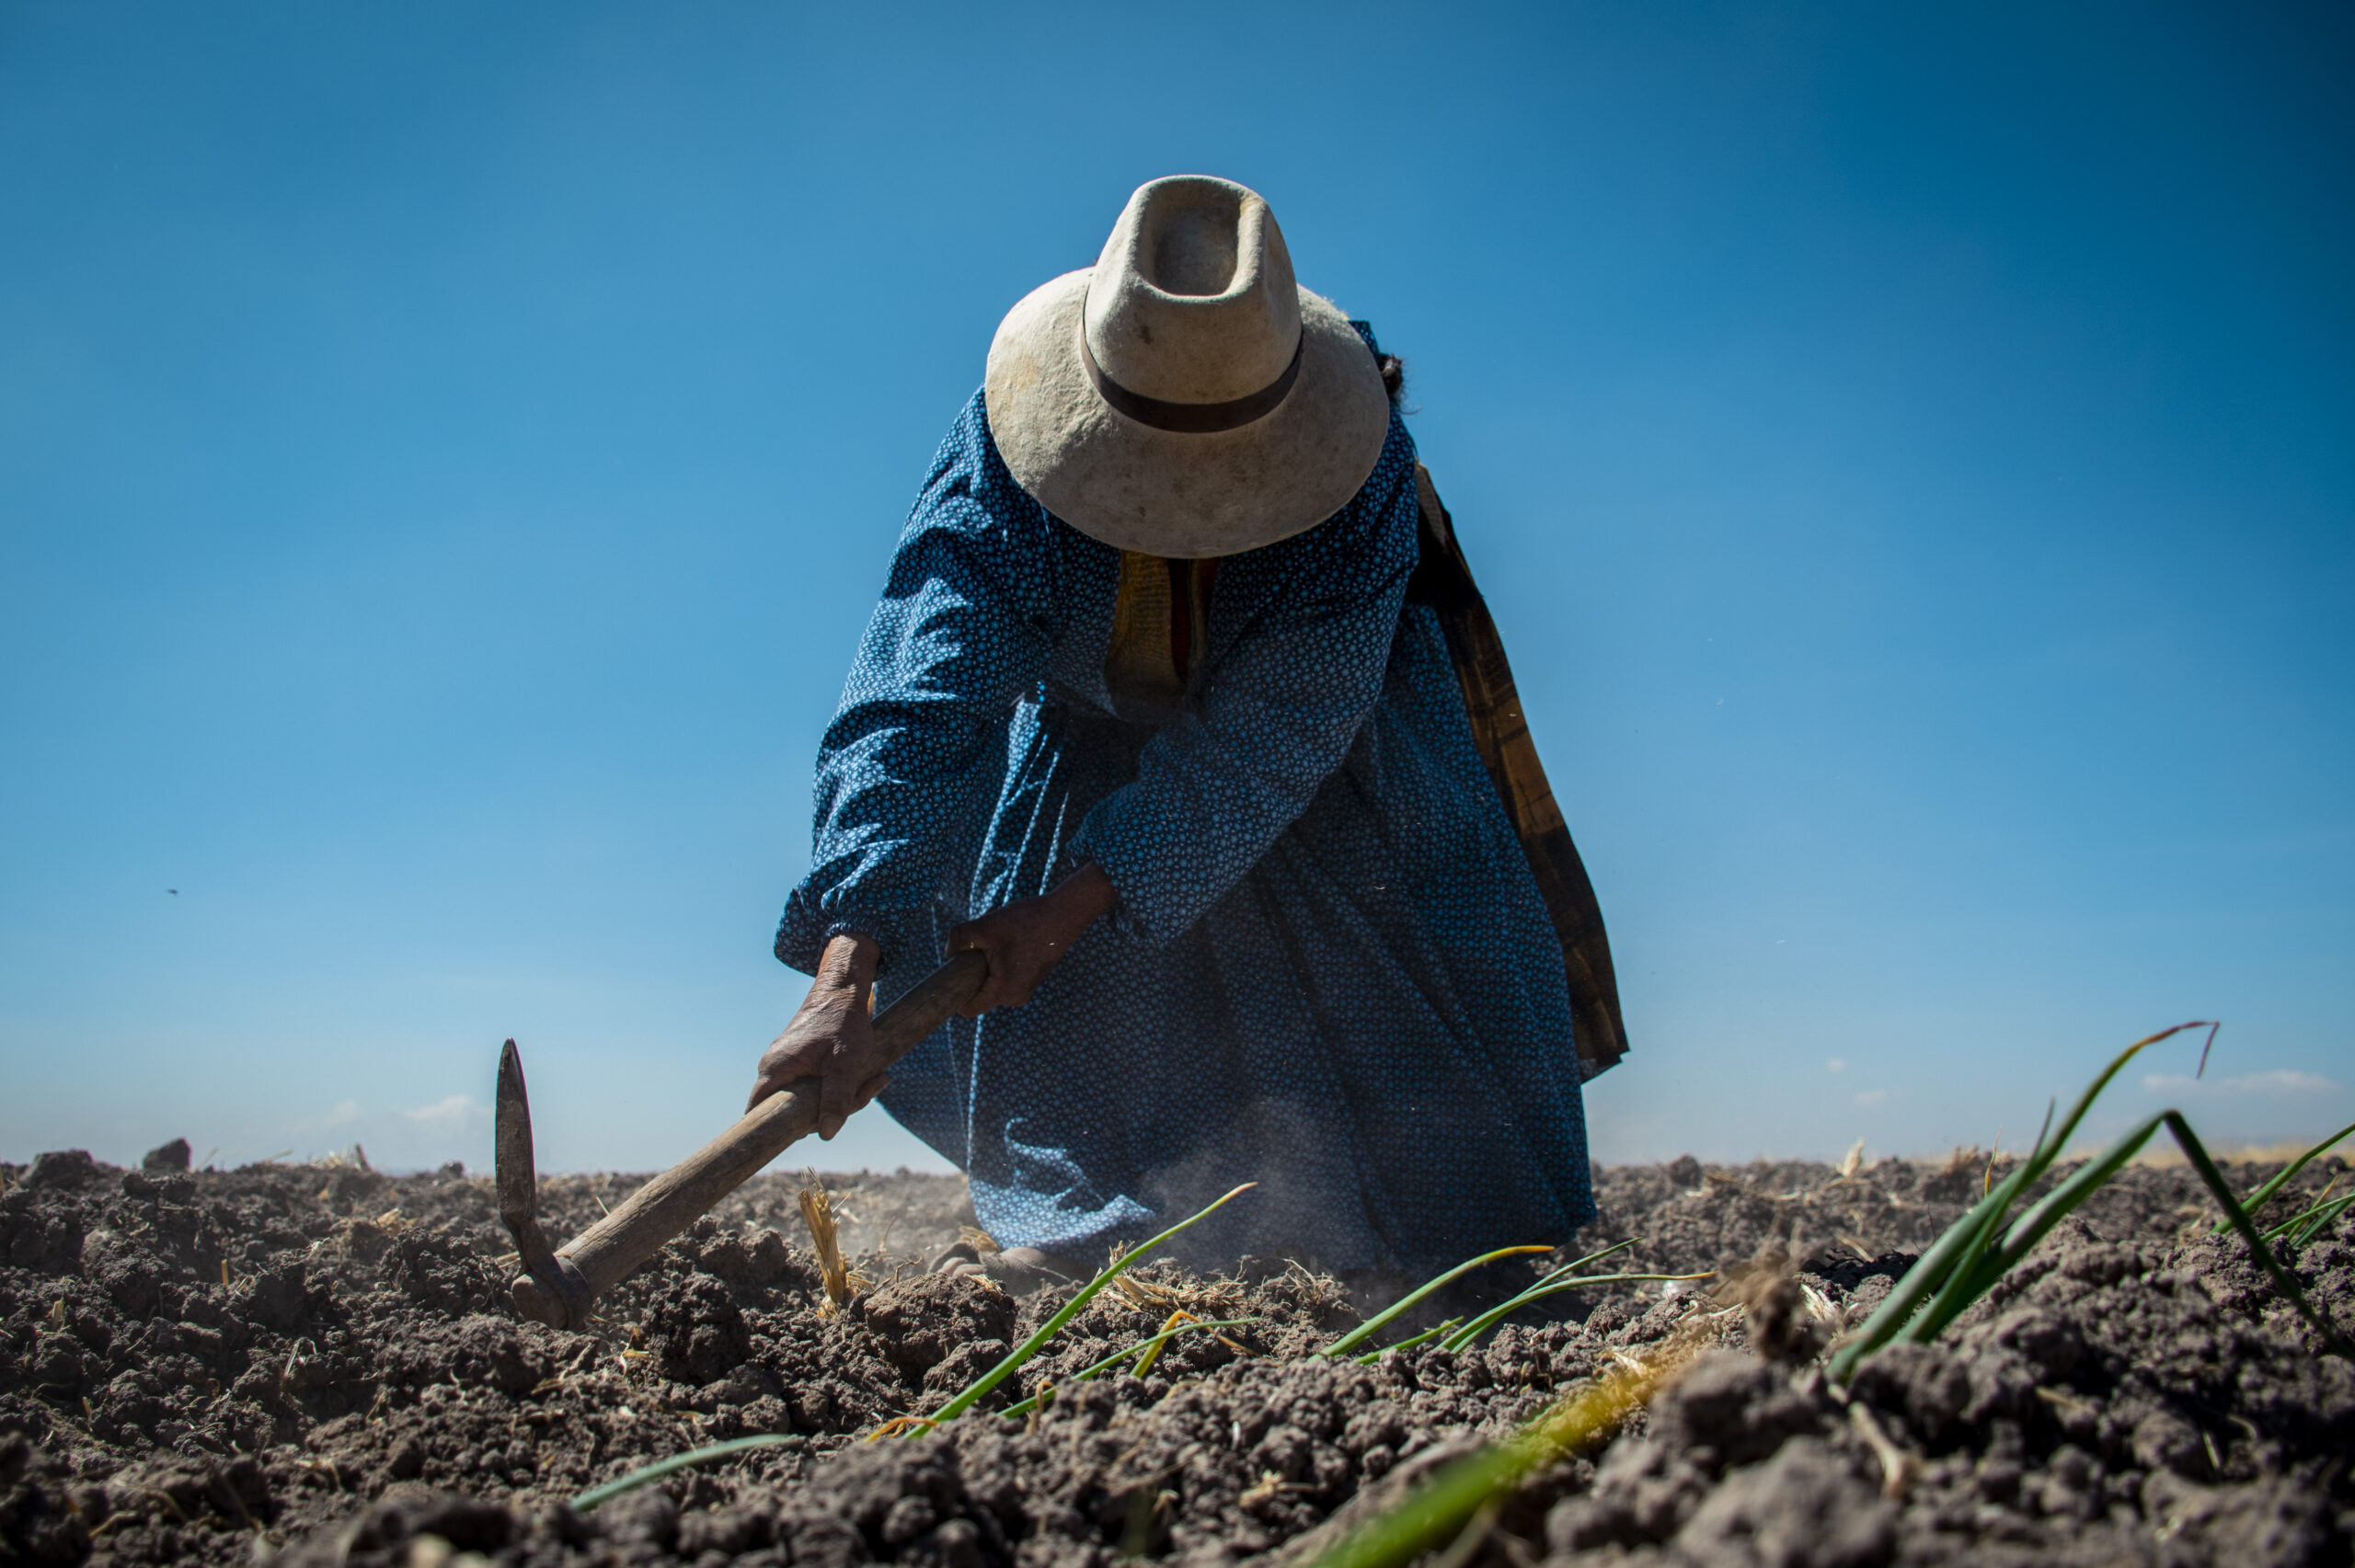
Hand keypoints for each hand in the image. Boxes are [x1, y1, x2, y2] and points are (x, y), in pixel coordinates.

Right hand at [749, 933, 886, 1138]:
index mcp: (776, 1069)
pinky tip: (874, 1077)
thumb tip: (826, 1135)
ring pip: (813, 1099)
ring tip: (874, 1080)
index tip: (802, 1134)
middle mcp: (777, 1068)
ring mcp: (791, 1065)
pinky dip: (846, 1087)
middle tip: (860, 1098)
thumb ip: (837, 1099)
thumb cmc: (843, 1023)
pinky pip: (821, 1086)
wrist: (846, 990)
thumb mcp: (845, 1064)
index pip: (757, 1111)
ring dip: (845, 1098)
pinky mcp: (806, 1062)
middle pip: (793, 1110)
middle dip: (829, 1112)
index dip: (774, 1129)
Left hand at [949, 861, 1117, 1016]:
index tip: (953, 973)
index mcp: (1003, 991)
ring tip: (997, 943)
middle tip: (980, 947)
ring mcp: (1024, 990)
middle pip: (978, 995)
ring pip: (990, 985)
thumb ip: (959, 939)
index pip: (967, 1009)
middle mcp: (1015, 997)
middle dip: (972, 974)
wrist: (1064, 914)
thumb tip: (947, 953)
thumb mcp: (986, 925)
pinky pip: (1003, 979)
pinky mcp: (1029, 981)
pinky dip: (998, 964)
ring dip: (986, 967)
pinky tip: (1008, 943)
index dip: (955, 994)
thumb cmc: (1027, 921)